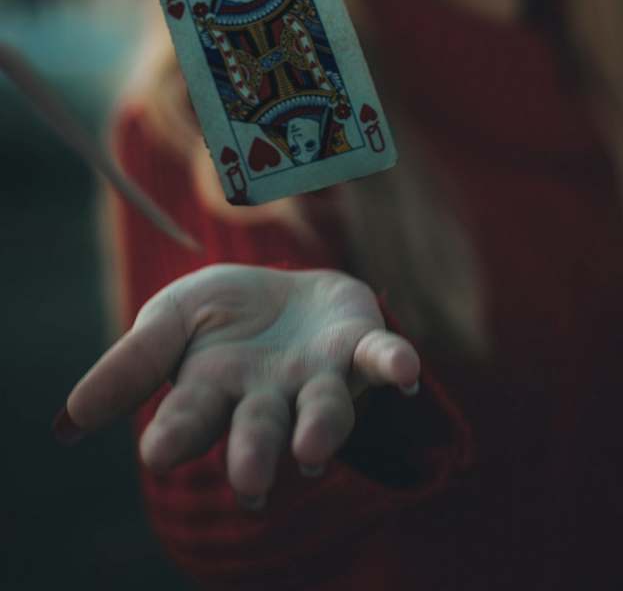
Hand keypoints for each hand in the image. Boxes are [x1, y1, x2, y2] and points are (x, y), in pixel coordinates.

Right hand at [61, 263, 420, 506]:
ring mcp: (319, 376)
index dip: (176, 436)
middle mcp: (270, 398)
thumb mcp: (167, 321)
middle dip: (255, 455)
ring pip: (324, 410)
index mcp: (215, 394)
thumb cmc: (220, 317)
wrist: (284, 287)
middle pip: (260, 431)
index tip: (159, 455)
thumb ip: (128, 367)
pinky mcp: (359, 345)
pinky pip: (380, 358)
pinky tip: (408, 373)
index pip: (191, 420)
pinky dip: (394, 366)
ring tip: (313, 453)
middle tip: (253, 484)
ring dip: (322, 430)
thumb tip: (66, 424)